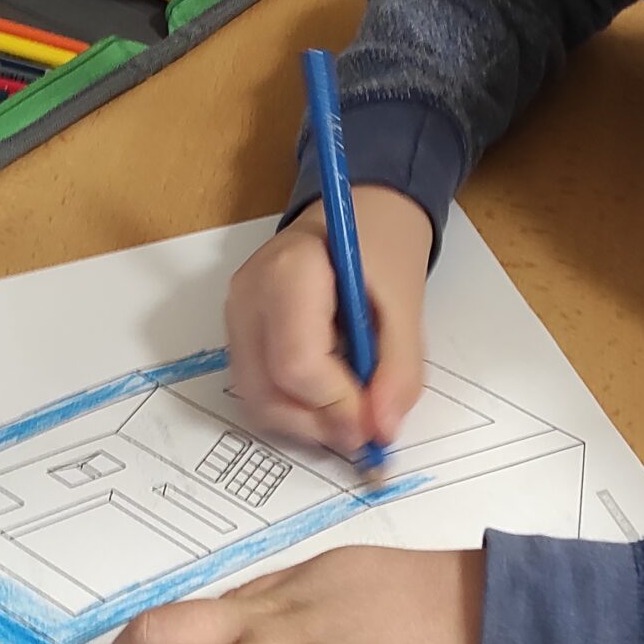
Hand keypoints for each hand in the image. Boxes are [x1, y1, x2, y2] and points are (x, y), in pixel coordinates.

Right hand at [225, 186, 432, 459]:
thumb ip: (399, 370)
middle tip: (366, 432)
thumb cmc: (382, 246)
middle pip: (267, 391)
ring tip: (350, 414)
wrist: (359, 211)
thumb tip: (383, 430)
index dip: (338, 406)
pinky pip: (257, 388)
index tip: (377, 425)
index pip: (297, 365)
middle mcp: (249, 295)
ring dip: (307, 424)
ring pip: (256, 399)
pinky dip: (294, 408)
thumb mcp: (408, 304)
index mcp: (289, 272)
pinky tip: (329, 397)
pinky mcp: (239, 331)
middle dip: (319, 424)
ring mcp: (236, 314)